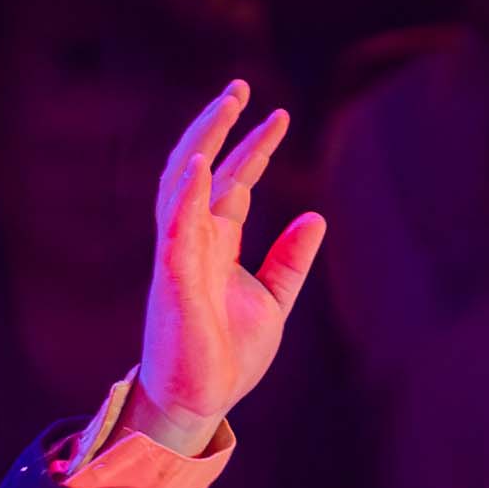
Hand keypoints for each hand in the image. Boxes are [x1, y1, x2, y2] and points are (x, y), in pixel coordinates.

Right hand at [129, 85, 325, 441]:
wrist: (200, 402)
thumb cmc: (227, 355)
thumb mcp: (272, 301)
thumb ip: (290, 260)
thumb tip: (315, 216)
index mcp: (216, 243)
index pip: (234, 181)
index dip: (254, 146)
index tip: (278, 113)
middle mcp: (193, 239)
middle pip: (202, 168)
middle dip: (219, 126)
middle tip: (241, 86)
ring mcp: (179, 255)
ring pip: (182, 185)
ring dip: (201, 142)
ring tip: (223, 105)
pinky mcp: (173, 279)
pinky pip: (175, 228)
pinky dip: (187, 194)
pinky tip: (200, 162)